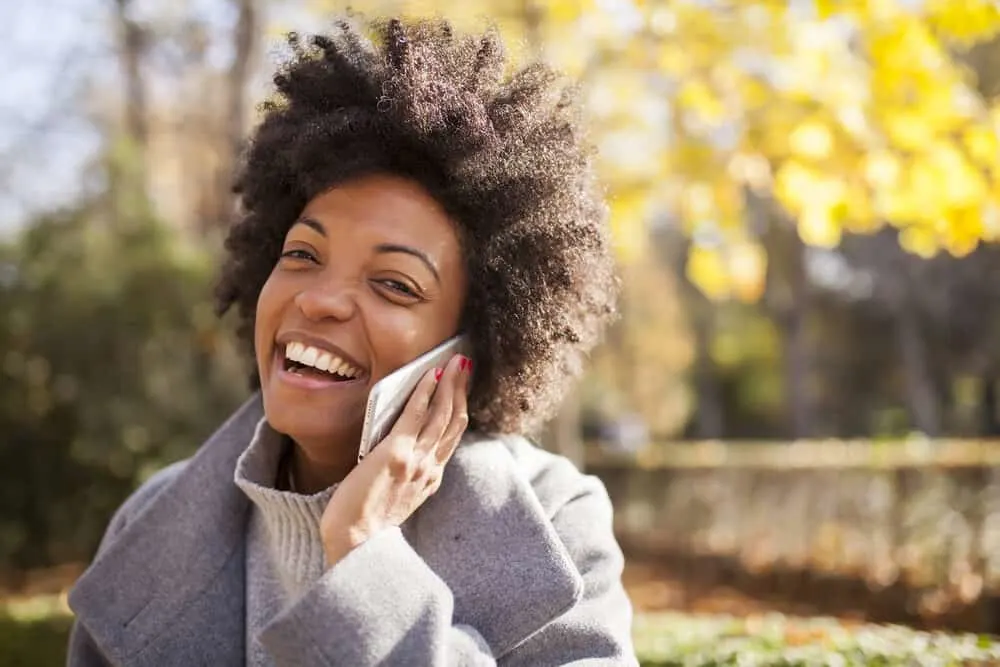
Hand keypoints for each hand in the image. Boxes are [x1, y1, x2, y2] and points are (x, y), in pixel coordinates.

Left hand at [320, 353, 471, 565]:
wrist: (355, 545)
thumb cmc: (364, 526)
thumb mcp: (396, 498)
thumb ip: (405, 473)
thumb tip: (399, 443)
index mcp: (430, 479)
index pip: (451, 436)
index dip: (459, 407)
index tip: (461, 386)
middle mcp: (429, 468)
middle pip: (454, 420)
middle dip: (461, 388)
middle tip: (464, 363)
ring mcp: (416, 460)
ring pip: (442, 414)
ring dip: (450, 383)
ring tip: (454, 361)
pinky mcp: (395, 453)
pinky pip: (416, 415)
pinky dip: (426, 392)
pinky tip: (429, 375)